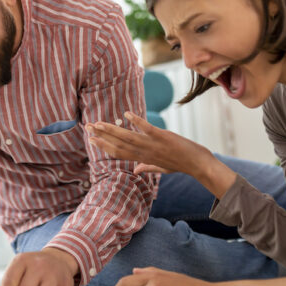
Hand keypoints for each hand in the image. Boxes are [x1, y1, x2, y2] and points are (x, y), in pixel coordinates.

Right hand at [86, 111, 234, 197]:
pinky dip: (136, 121)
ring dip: (112, 130)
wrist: (198, 164)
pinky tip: (126, 114)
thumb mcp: (162, 169)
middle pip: (118, 144)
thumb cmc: (180, 165)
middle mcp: (145, 153)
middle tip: (87, 127)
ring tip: (98, 123)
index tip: (92, 139)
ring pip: (128, 137)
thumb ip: (147, 168)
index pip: (119, 153)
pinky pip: (147, 128)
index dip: (104, 146)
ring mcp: (153, 145)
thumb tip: (136, 170)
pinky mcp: (163, 137)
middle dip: (102, 136)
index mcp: (143, 159)